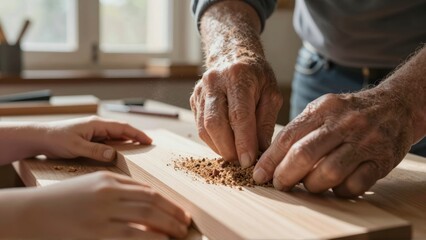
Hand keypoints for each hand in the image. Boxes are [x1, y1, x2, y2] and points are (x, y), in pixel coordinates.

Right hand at [13, 171, 190, 238]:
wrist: (31, 214)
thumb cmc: (64, 201)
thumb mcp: (92, 186)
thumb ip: (119, 189)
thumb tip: (148, 198)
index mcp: (108, 180)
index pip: (147, 190)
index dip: (168, 202)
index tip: (180, 212)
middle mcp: (108, 194)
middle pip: (152, 202)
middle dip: (174, 214)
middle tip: (186, 224)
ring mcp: (102, 214)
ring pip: (146, 218)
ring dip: (168, 226)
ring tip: (180, 234)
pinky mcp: (96, 234)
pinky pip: (132, 236)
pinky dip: (151, 239)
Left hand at [38, 116, 151, 161]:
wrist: (39, 138)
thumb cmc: (55, 140)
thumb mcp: (75, 147)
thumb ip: (95, 151)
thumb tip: (114, 154)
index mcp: (96, 124)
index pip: (122, 127)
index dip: (137, 134)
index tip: (149, 141)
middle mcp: (97, 126)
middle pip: (121, 130)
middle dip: (136, 136)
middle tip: (148, 144)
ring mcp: (93, 131)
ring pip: (115, 135)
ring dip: (127, 140)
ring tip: (139, 147)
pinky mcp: (89, 138)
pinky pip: (108, 140)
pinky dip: (117, 144)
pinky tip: (121, 150)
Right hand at [192, 0, 282, 167]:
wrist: (232, 55)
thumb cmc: (256, 76)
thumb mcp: (271, 93)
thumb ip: (266, 121)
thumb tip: (261, 151)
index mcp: (238, 76)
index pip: (239, 114)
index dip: (243, 141)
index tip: (249, 161)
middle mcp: (214, 81)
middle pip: (215, 123)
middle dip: (228, 148)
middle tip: (242, 162)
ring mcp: (200, 91)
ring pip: (204, 128)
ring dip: (220, 147)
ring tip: (235, 155)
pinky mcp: (193, 99)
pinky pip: (200, 127)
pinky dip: (213, 141)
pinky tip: (226, 144)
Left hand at [253, 89, 415, 196]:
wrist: (395, 106)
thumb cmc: (348, 113)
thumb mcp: (323, 109)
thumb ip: (299, 129)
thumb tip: (271, 158)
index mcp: (322, 109)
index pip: (288, 136)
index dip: (270, 159)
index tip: (259, 174)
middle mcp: (342, 124)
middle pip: (305, 154)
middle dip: (286, 175)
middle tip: (279, 184)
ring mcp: (364, 142)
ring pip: (329, 172)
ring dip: (312, 185)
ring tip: (308, 185)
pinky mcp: (381, 160)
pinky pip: (355, 184)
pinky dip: (340, 191)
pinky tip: (335, 187)